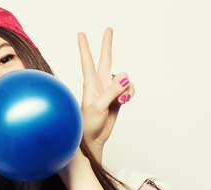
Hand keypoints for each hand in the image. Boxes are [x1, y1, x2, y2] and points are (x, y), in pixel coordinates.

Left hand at [77, 28, 134, 161]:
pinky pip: (129, 88)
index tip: (80, 34)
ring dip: (126, 87)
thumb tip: (124, 77)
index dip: (84, 47)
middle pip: (106, 59)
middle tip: (108, 29)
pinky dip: (130, 93)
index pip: (87, 61)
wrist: (93, 138)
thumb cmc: (88, 124)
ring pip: (124, 78)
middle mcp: (100, 83)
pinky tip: (125, 101)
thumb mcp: (99, 106)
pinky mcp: (118, 97)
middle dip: (107, 45)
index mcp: (90, 84)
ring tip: (121, 100)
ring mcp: (110, 90)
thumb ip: (112, 91)